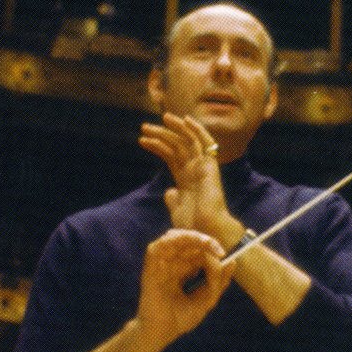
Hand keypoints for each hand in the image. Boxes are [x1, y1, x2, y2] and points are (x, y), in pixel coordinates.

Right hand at [135, 229, 233, 350]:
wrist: (162, 333)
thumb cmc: (181, 318)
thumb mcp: (207, 299)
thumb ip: (219, 280)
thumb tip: (233, 261)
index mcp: (185, 269)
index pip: (200, 250)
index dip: (213, 249)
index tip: (225, 255)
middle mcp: (173, 262)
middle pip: (190, 240)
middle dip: (206, 241)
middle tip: (218, 250)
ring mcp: (162, 262)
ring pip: (175, 236)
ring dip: (193, 237)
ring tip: (207, 244)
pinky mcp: (151, 264)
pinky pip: (159, 245)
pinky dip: (174, 240)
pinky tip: (188, 244)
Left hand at [139, 114, 237, 239]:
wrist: (206, 232)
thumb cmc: (193, 227)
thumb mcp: (177, 211)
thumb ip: (173, 200)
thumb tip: (169, 191)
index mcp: (187, 180)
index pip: (171, 156)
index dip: (157, 146)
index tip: (141, 140)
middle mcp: (195, 170)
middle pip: (176, 145)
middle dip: (160, 135)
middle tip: (144, 127)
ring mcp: (203, 167)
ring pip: (186, 141)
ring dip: (171, 129)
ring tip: (154, 123)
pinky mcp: (209, 165)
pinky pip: (205, 143)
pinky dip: (196, 130)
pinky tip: (184, 120)